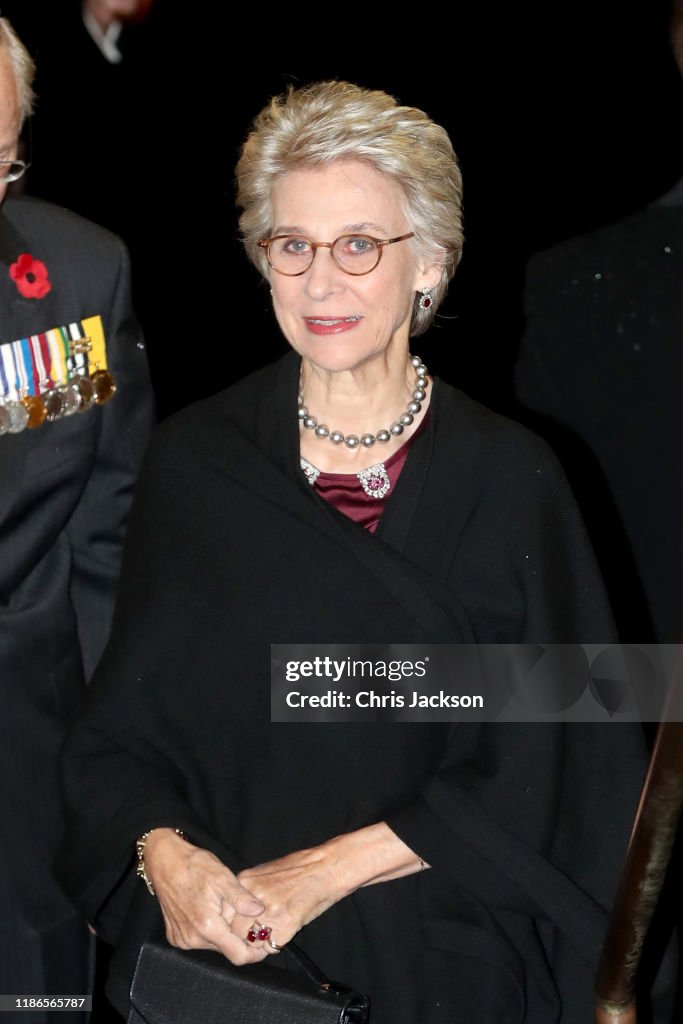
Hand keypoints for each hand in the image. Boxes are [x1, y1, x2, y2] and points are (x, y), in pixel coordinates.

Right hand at [142, 829, 268, 964]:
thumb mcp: (222, 877)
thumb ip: (241, 898)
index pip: (237, 955)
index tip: (265, 944)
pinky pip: (199, 941)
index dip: (255, 953)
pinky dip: (209, 931)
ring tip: (226, 910)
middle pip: (226, 950)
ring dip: (223, 933)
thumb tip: (260, 911)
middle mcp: (193, 939)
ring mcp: (182, 939)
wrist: (165, 862)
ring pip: (213, 946)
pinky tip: (210, 911)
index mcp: (208, 926)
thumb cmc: (194, 866)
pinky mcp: (175, 937)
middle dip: (239, 939)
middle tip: (247, 919)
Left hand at [236, 824, 426, 954]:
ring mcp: (270, 911)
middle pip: (234, 929)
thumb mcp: (266, 871)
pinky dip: (275, 945)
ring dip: (258, 944)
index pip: (224, 912)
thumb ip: (248, 890)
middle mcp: (254, 896)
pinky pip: (272, 946)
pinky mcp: (286, 924)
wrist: (326, 868)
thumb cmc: (299, 868)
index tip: (235, 930)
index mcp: (246, 881)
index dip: (230, 924)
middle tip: (252, 939)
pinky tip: (283, 934)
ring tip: (268, 937)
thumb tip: (235, 909)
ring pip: (251, 941)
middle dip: (242, 938)